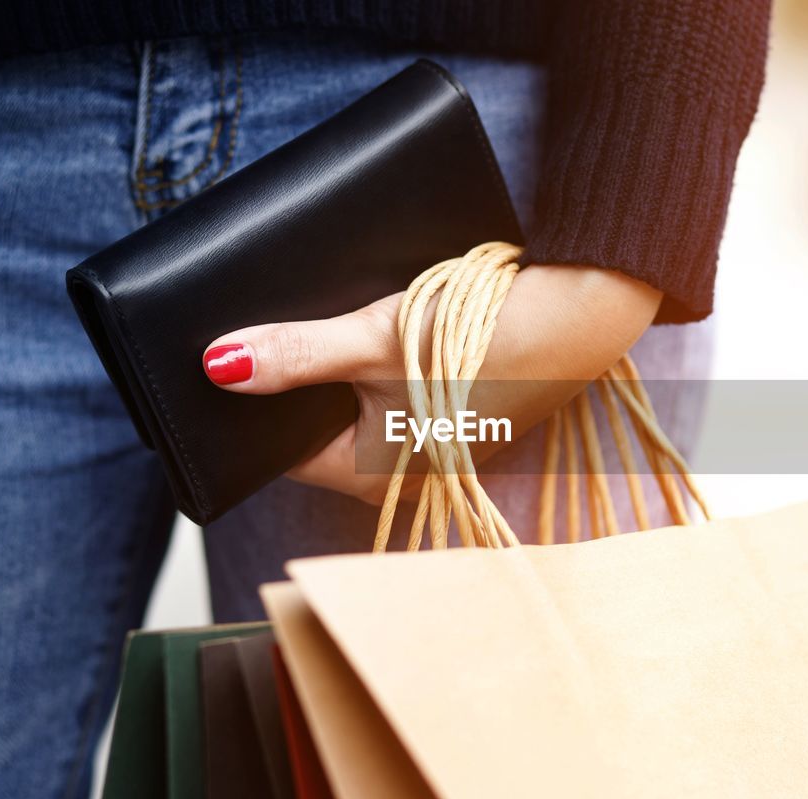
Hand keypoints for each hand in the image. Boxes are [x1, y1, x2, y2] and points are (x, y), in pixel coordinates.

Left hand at [202, 265, 661, 502]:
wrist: (586, 312)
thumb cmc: (488, 339)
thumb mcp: (377, 339)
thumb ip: (299, 353)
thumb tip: (220, 366)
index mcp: (374, 476)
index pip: (280, 449)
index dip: (253, 403)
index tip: (233, 357)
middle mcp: (402, 474)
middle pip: (318, 426)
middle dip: (299, 381)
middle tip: (280, 326)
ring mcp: (432, 446)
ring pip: (356, 407)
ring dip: (342, 367)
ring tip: (334, 321)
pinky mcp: (456, 415)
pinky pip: (395, 395)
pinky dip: (380, 364)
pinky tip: (382, 324)